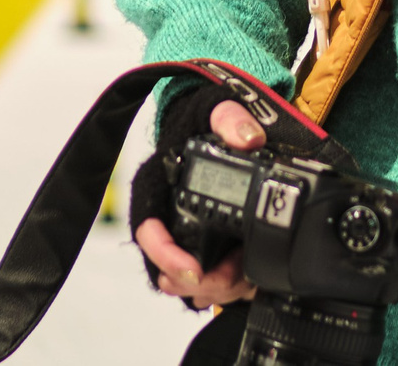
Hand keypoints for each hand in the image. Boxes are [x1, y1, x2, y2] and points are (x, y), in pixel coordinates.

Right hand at [135, 100, 266, 308]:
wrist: (216, 125)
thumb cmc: (206, 120)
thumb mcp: (218, 109)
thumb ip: (231, 119)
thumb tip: (249, 140)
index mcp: (156, 187)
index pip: (148, 230)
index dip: (166, 255)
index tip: (193, 270)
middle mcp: (164, 216)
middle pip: (168, 267)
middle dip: (199, 282)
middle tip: (230, 278)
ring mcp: (182, 234)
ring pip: (188, 280)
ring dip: (216, 287)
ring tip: (244, 277)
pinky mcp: (203, 247)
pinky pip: (207, 281)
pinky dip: (227, 287)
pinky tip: (247, 278)